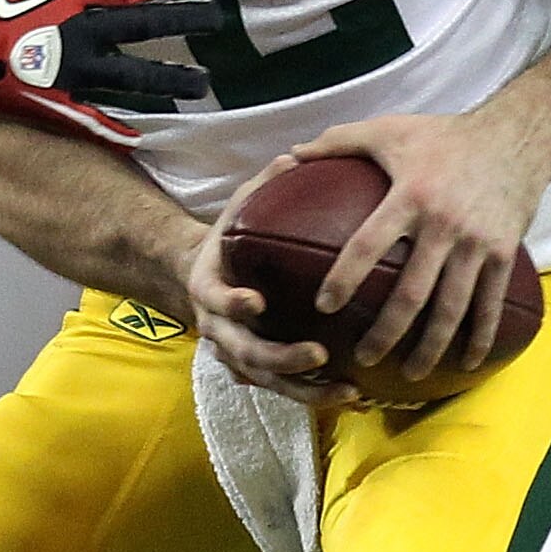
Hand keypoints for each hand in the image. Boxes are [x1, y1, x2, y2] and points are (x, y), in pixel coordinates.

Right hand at [0, 0, 220, 146]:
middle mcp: (75, 33)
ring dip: (166, 81)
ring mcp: (63, 72)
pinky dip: (115, 128)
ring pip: (130, 78)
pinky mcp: (44, 101)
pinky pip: (89, 118)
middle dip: (182, 25)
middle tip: (218, 23)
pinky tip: (142, 137)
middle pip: (141, 29)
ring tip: (201, 87)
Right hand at [185, 161, 355, 400]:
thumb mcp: (236, 209)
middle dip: (281, 357)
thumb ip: (261, 188)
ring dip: (306, 390)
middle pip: (245, 353)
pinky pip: (283, 389)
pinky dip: (313, 395)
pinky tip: (351, 394)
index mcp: (209, 288)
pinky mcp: (257, 370)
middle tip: (317, 354)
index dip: (233, 304)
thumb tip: (292, 156)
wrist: (199, 278)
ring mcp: (236, 354)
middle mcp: (219, 329)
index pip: (216, 299)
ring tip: (347, 390)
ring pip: (267, 381)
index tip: (256, 303)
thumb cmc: (228, 240)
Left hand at [284, 106, 550, 385]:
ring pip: (452, 307)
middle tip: (362, 358)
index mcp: (410, 195)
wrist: (519, 136)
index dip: (344, 276)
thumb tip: (291, 155)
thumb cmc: (446, 134)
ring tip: (408, 373)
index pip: (368, 242)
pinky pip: (490, 303)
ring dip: (430, 346)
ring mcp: (477, 243)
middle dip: (386, 331)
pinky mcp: (503, 254)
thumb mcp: (391, 129)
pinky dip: (479, 337)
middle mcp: (444, 224)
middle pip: (411, 291)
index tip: (324, 306)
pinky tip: (465, 363)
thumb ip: (339, 141)